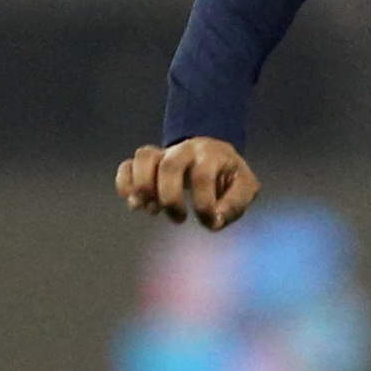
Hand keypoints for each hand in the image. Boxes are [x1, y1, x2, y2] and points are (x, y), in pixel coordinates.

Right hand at [116, 137, 261, 229]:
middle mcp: (185, 149)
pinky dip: (125, 184)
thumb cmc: (230, 176)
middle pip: (169, 165)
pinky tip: (134, 203)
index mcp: (212, 154)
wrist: (215, 156)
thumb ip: (234, 205)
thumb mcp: (246, 188)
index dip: (203, 203)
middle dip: (171, 198)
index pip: (202, 176)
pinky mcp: (148, 163)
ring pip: (143, 157)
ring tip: (152, 210)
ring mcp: (164, 153)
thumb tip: (213, 221)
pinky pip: (127, 166)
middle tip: (179, 219)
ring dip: (144, 187)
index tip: (209, 222)